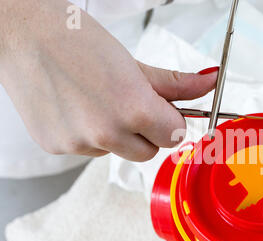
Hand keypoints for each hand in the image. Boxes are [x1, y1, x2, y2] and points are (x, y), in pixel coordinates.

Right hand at [0, 0, 217, 161]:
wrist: (21, 33)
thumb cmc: (76, 39)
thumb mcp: (133, 62)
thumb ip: (175, 83)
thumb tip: (210, 82)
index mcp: (133, 109)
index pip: (174, 135)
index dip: (170, 121)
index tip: (163, 109)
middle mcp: (107, 133)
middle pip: (149, 152)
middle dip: (147, 132)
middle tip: (130, 103)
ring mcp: (79, 144)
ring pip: (117, 151)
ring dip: (116, 134)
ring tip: (96, 99)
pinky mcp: (56, 148)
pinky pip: (89, 150)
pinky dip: (89, 135)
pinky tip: (75, 108)